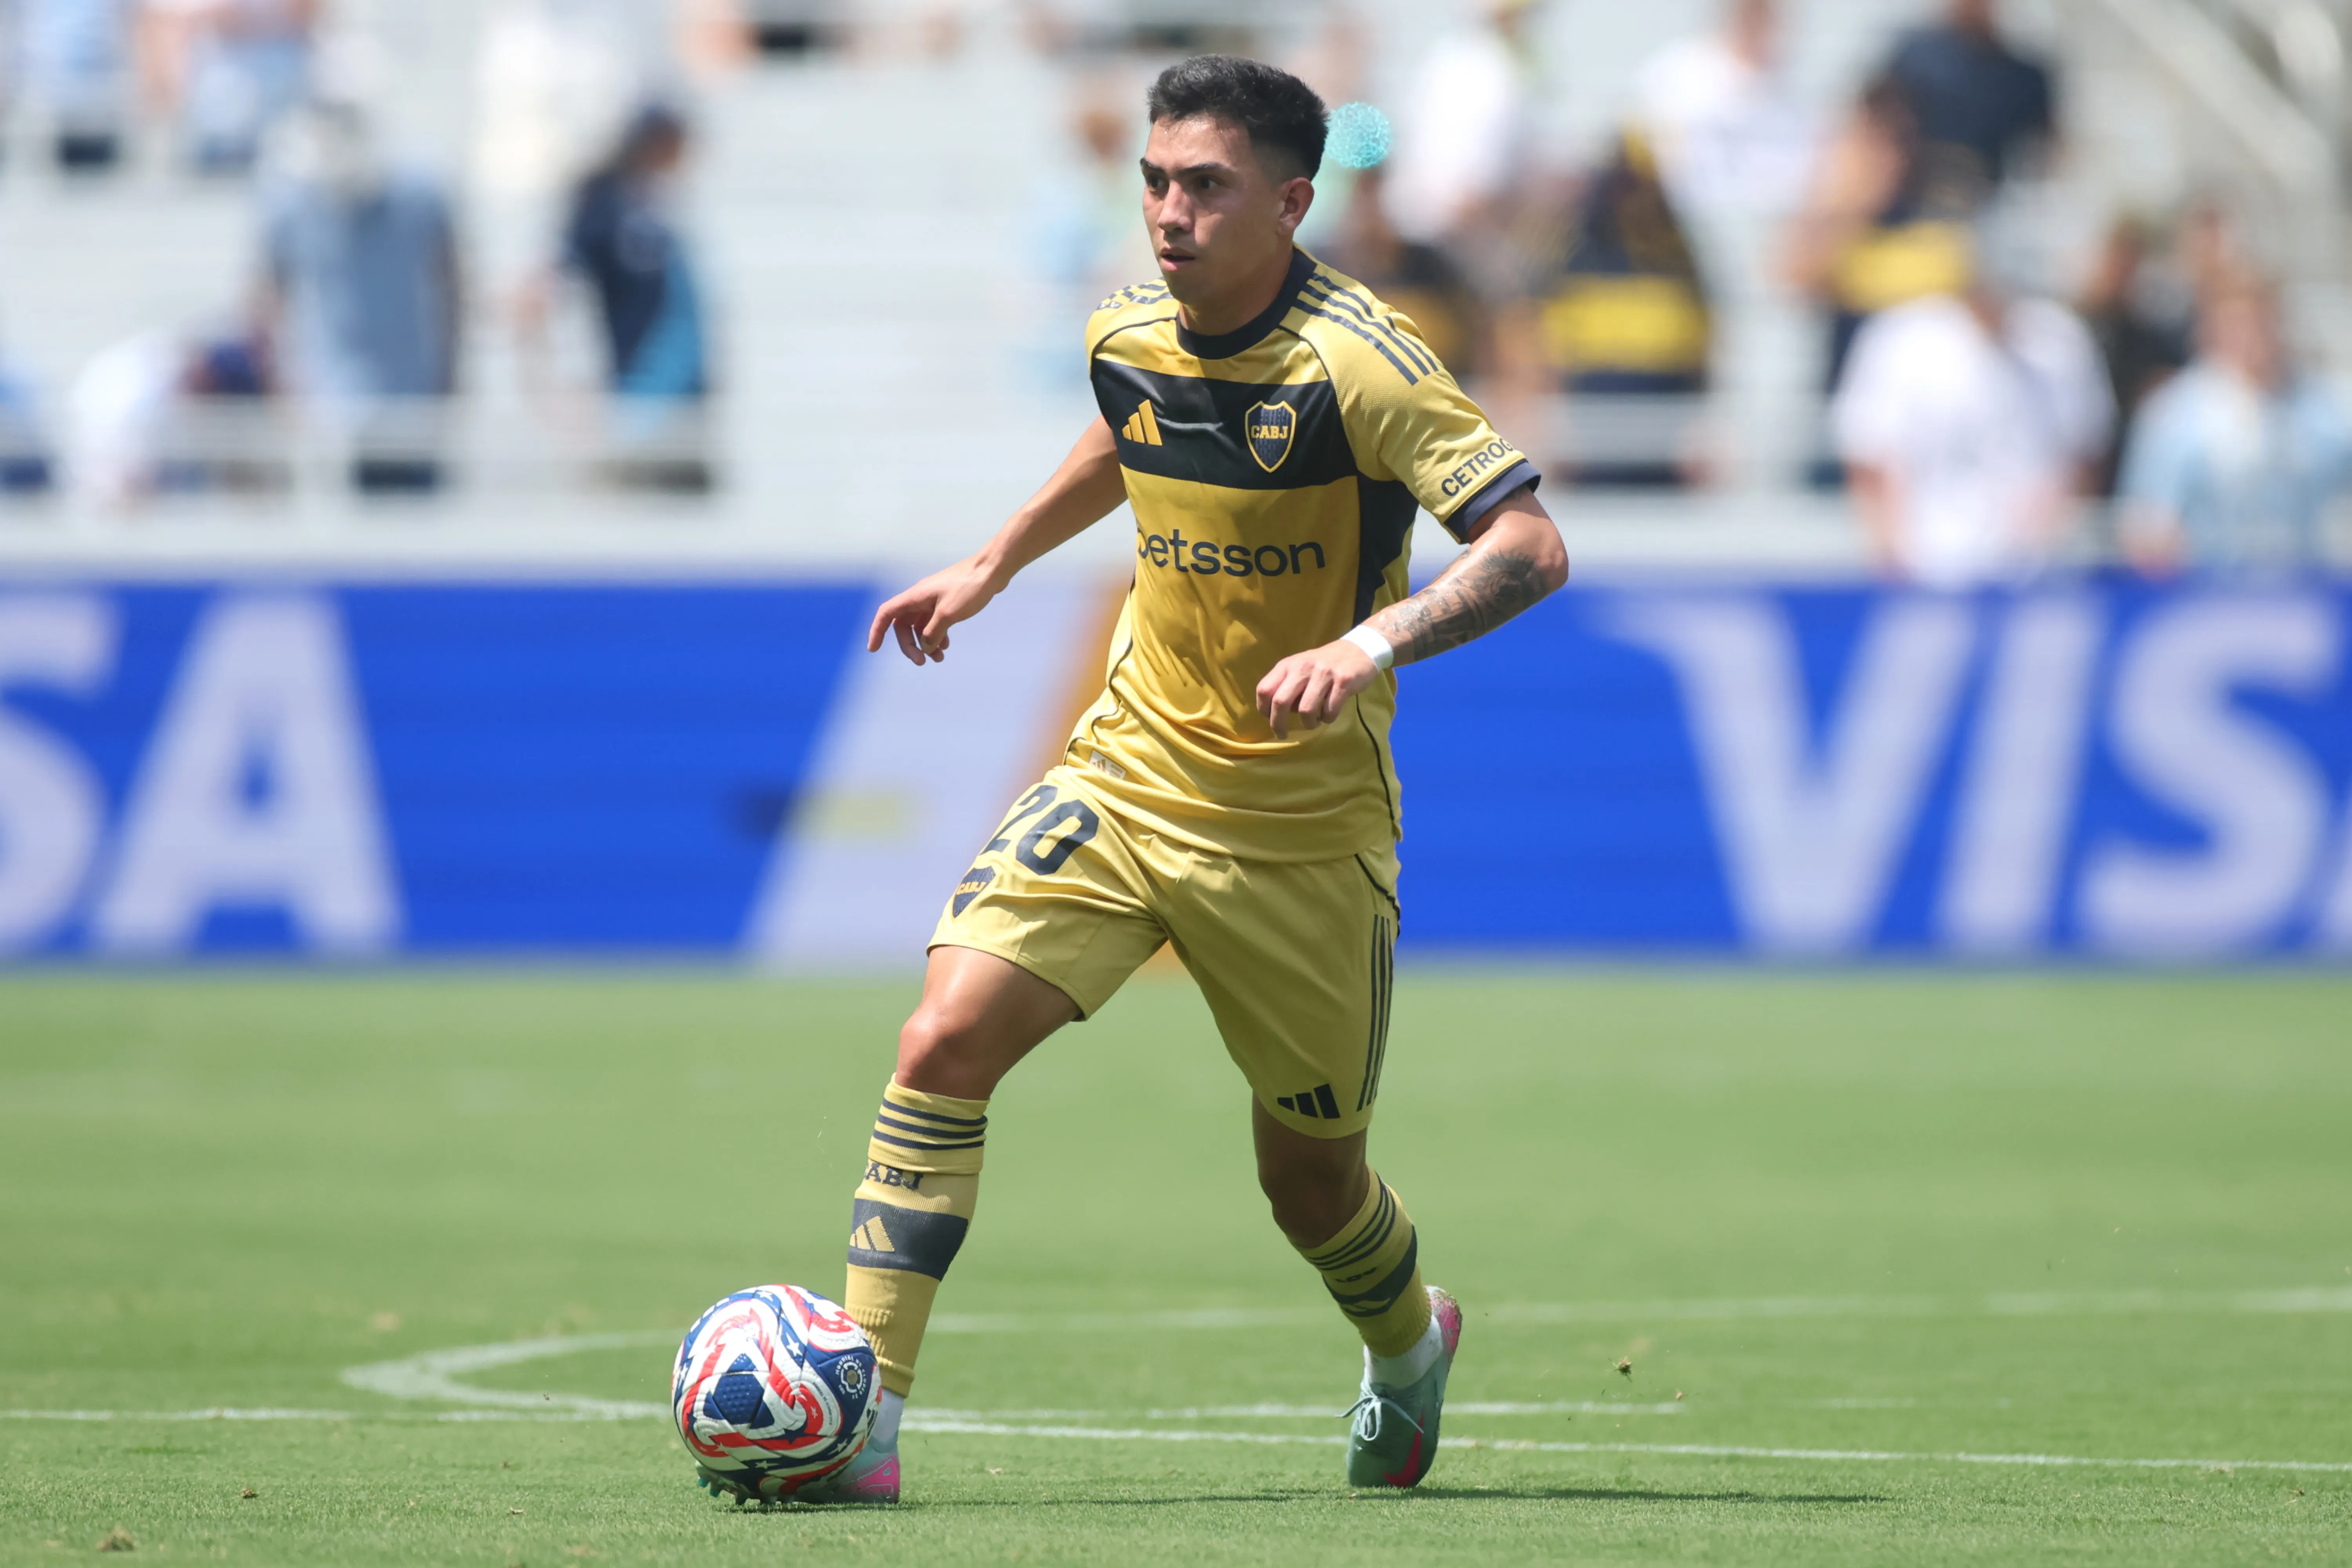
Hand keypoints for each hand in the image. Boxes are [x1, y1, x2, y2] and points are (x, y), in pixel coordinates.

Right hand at [868, 554, 1006, 665]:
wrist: (992, 570)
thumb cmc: (969, 588)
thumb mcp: (948, 615)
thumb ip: (932, 633)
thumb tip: (925, 647)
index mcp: (915, 597)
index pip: (887, 614)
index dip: (877, 631)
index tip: (873, 649)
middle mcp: (921, 598)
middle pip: (904, 625)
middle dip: (910, 645)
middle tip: (922, 662)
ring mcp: (934, 599)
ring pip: (921, 626)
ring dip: (926, 643)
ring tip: (939, 658)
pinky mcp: (947, 602)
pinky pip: (934, 622)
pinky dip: (937, 635)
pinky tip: (947, 645)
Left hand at [1255, 638, 1379, 738]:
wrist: (1358, 649)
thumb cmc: (1323, 664)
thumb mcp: (1300, 667)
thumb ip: (1286, 685)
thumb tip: (1275, 712)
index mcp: (1288, 665)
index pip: (1264, 689)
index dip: (1264, 709)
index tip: (1270, 718)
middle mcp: (1303, 667)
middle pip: (1280, 702)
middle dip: (1278, 724)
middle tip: (1282, 734)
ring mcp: (1324, 674)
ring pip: (1306, 710)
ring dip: (1308, 723)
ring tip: (1313, 722)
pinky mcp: (1343, 681)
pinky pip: (1330, 710)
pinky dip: (1327, 718)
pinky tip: (1328, 714)